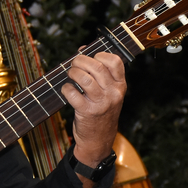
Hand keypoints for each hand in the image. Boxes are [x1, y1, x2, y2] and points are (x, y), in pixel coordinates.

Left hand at [61, 51, 126, 175]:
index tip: (90, 56)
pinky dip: (66, 88)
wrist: (99, 139)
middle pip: (96, 67)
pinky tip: (67, 90)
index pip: (115, 61)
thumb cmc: (101, 111)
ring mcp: (101, 103)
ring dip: (72, 73)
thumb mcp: (107, 92)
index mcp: (120, 85)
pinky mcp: (87, 112)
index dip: (99, 54)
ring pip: (84, 79)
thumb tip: (82, 49)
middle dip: (80, 61)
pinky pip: (73, 93)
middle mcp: (113, 93)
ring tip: (70, 74)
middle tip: (74, 64)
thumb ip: (99, 72)